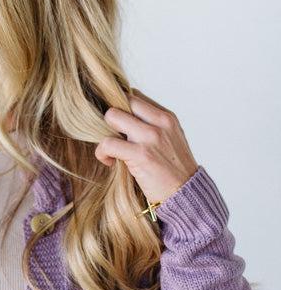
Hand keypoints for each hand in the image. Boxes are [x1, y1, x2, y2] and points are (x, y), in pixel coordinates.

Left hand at [95, 87, 199, 204]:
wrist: (186, 193)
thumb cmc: (174, 170)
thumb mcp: (171, 139)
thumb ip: (153, 125)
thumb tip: (127, 117)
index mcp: (167, 117)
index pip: (134, 96)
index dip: (121, 109)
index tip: (119, 127)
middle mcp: (160, 123)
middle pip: (122, 100)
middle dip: (112, 118)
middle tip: (114, 137)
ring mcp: (150, 137)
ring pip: (111, 116)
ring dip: (104, 134)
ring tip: (110, 150)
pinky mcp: (140, 155)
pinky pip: (108, 143)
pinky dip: (102, 153)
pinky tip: (110, 162)